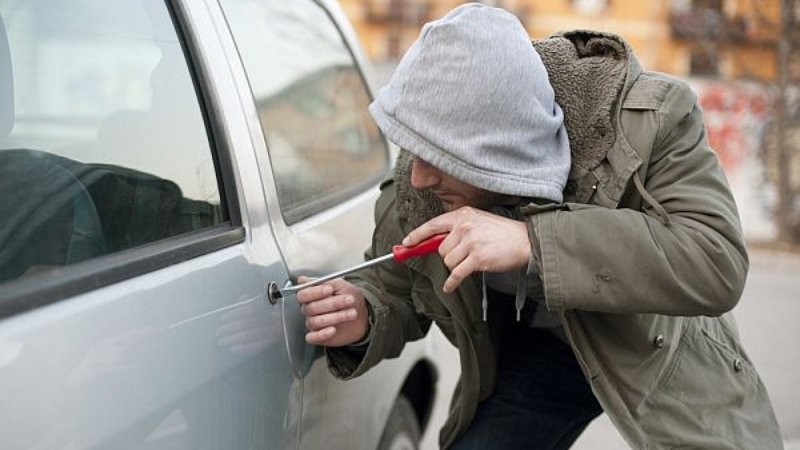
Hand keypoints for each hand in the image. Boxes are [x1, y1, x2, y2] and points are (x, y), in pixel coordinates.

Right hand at [296, 276, 369, 346]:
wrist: (362, 314)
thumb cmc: (349, 298)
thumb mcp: (340, 285)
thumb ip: (324, 282)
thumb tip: (303, 280)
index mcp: (311, 296)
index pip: (303, 294)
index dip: (315, 292)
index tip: (330, 289)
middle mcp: (310, 310)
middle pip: (311, 308)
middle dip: (333, 304)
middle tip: (349, 300)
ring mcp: (313, 323)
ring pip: (315, 322)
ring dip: (335, 317)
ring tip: (351, 313)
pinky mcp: (318, 336)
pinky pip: (313, 337)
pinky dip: (322, 334)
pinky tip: (333, 329)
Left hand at [403, 206, 530, 292]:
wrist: (525, 241)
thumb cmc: (503, 233)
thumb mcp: (479, 221)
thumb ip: (459, 228)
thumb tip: (436, 242)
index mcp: (463, 214)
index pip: (433, 225)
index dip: (417, 235)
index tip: (406, 243)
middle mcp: (464, 226)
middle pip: (440, 248)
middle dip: (448, 256)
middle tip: (464, 256)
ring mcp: (470, 242)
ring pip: (447, 262)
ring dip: (456, 267)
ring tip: (472, 262)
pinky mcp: (477, 258)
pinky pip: (456, 274)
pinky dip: (452, 283)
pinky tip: (450, 286)